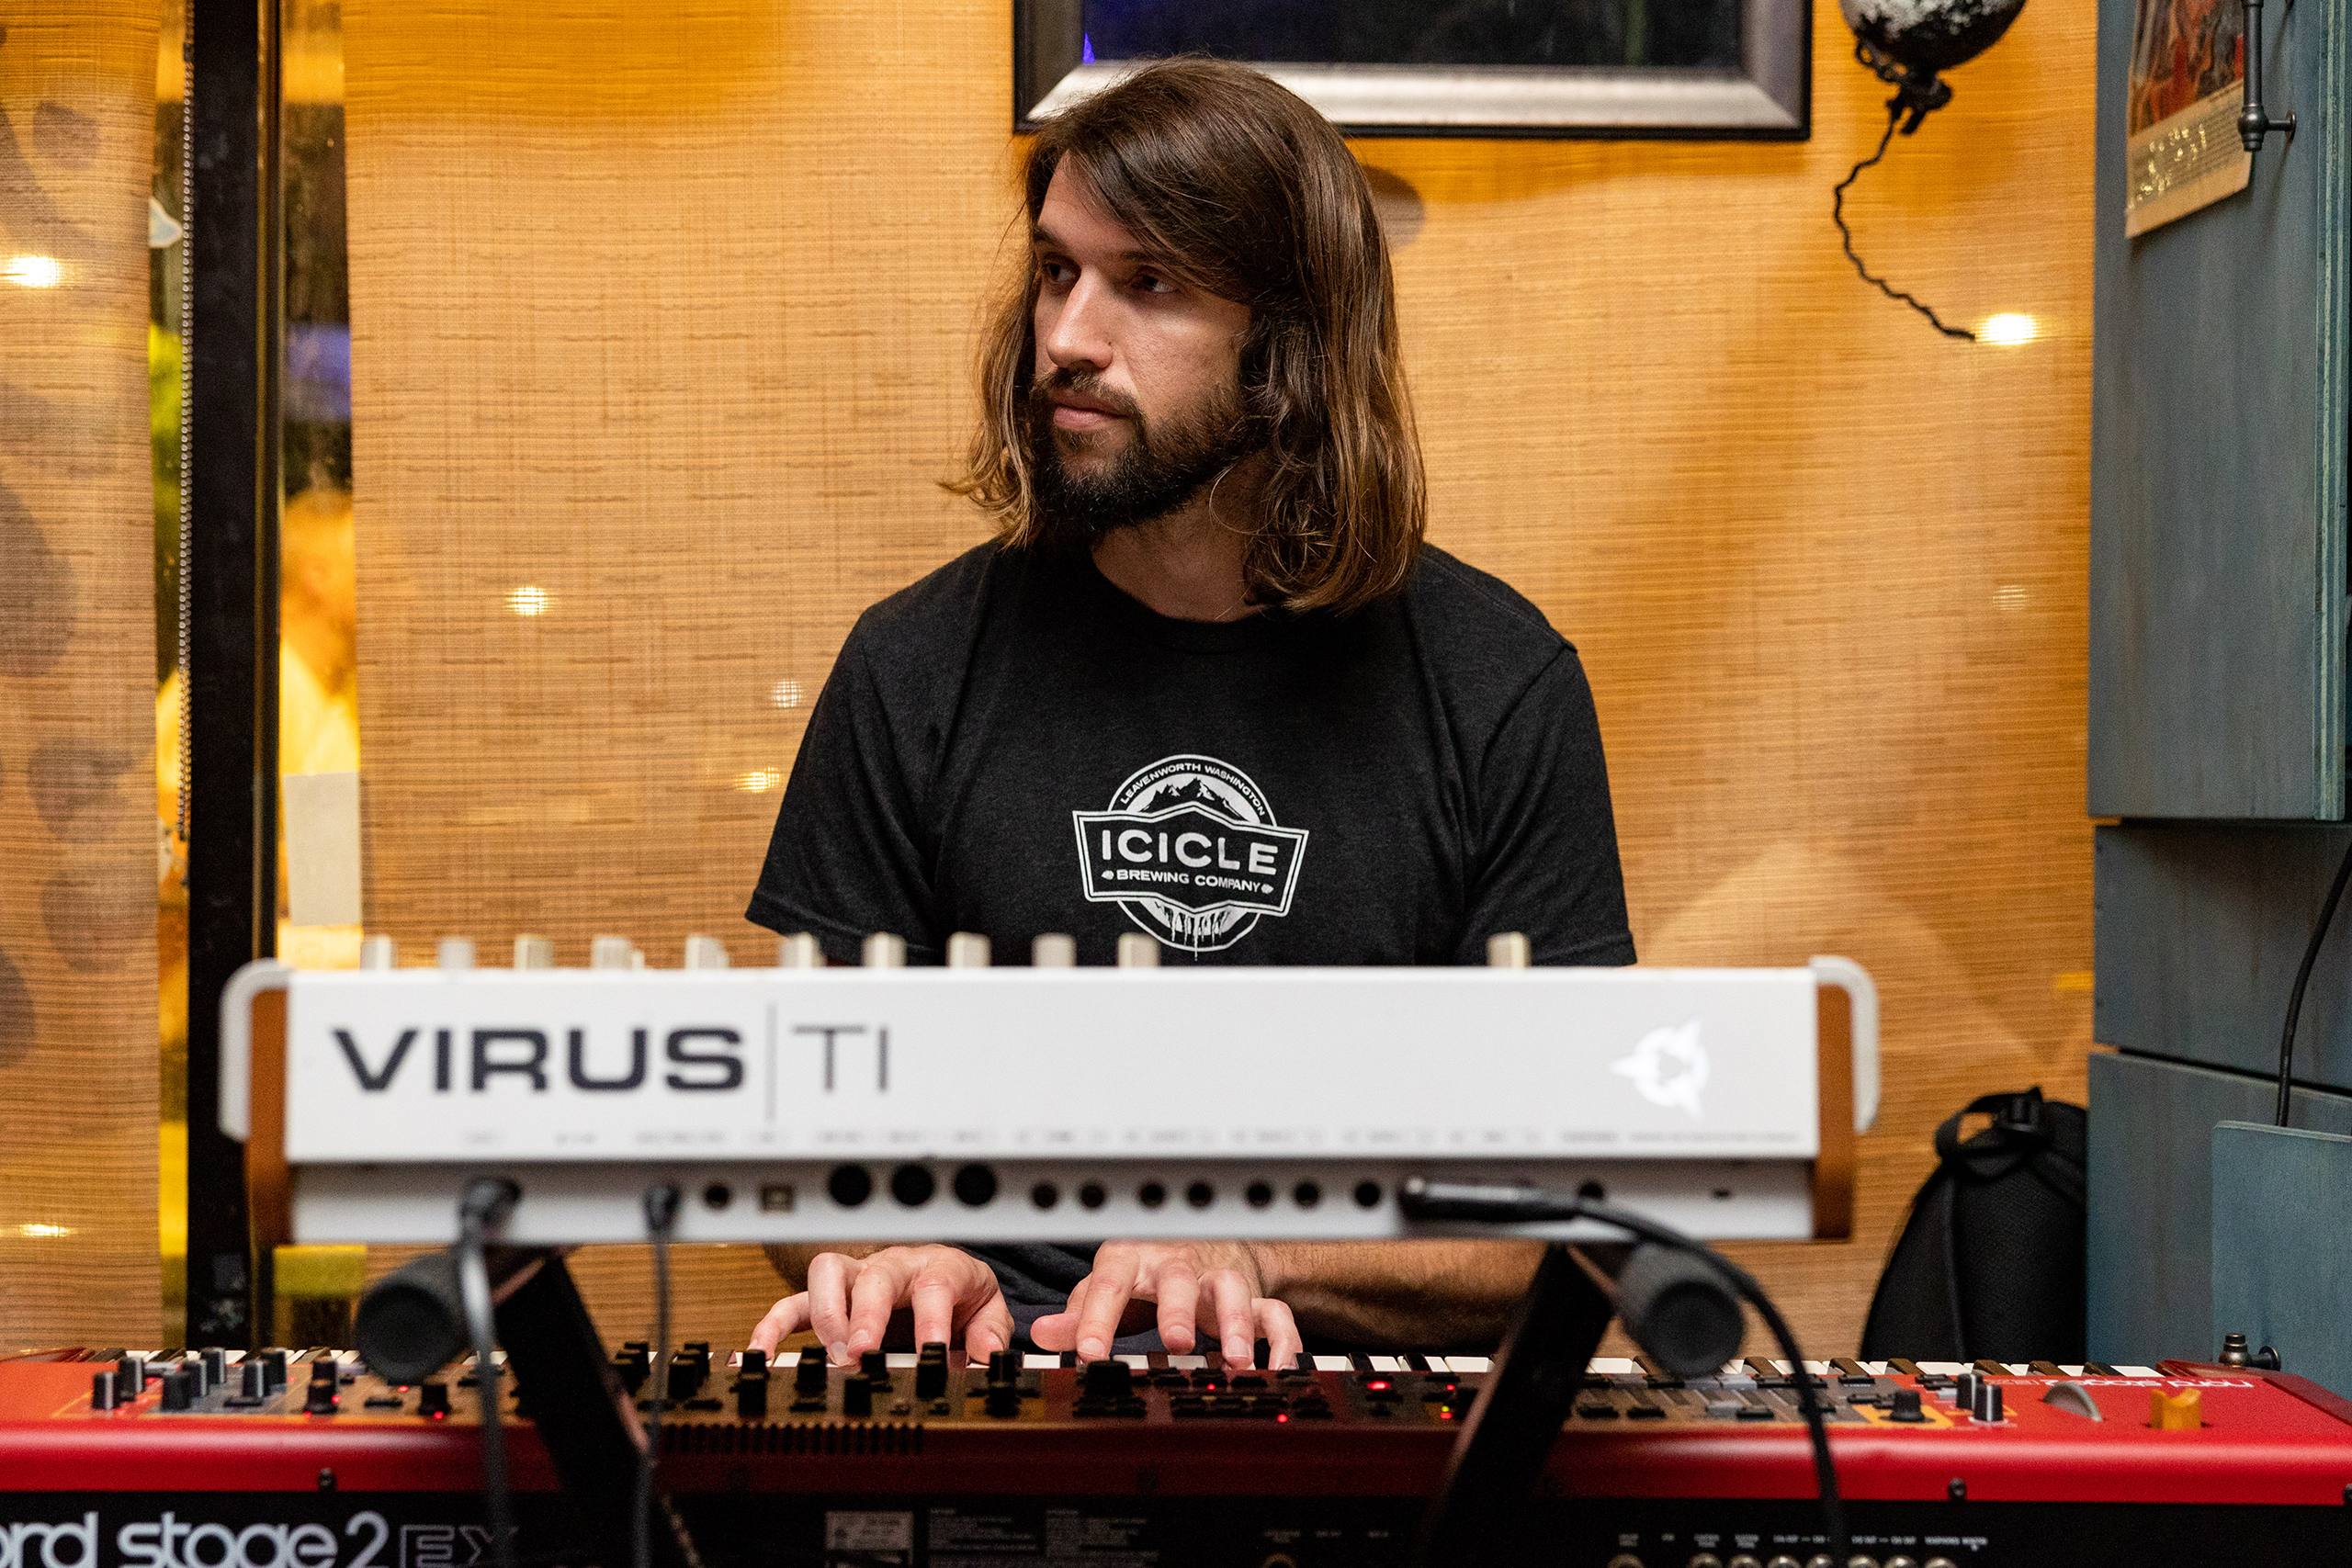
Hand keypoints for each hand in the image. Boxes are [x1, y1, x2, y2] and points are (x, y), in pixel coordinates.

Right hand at [748, 1245, 1011, 1367]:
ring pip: (828, 1274)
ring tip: (831, 1357)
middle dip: (865, 1315)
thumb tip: (986, 1354)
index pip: (936, 1283)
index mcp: (938, 1267)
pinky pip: (794, 1303)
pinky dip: (775, 1325)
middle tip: (863, 1354)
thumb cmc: (959, 1291)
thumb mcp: (987, 1307)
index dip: (931, 1319)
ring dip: (826, 1316)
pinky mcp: (829, 1298)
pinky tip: (763, 1353)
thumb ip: (991, 1330)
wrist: (942, 1274)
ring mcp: (856, 1280)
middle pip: (875, 1275)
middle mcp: (893, 1267)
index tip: (930, 1353)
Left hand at [1029, 1240, 1300, 1367]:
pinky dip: (1280, 1340)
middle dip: (1177, 1309)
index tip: (1088, 1353)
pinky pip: (1274, 1312)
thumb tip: (1042, 1334)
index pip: (1110, 1282)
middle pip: (1178, 1276)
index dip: (1097, 1318)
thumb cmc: (1148, 1269)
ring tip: (1235, 1361)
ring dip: (1235, 1324)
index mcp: (1133, 1259)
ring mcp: (1217, 1280)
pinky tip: (1275, 1368)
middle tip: (1176, 1343)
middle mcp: (1177, 1265)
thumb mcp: (1108, 1284)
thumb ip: (1078, 1311)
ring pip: (1232, 1289)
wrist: (1204, 1242)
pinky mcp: (1251, 1297)